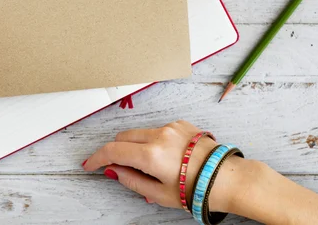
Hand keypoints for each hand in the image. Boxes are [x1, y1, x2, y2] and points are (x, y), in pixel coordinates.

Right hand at [82, 120, 241, 211]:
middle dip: (116, 151)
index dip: (98, 158)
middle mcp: (158, 135)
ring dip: (135, 146)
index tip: (90, 164)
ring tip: (150, 167)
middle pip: (123, 137)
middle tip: (119, 168)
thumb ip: (131, 180)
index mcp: (150, 154)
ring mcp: (170, 126)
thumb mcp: (159, 194)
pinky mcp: (180, 123)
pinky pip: (157, 130)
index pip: (113, 150)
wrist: (227, 178)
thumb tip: (113, 170)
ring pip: (139, 133)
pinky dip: (153, 141)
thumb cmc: (196, 189)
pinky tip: (166, 157)